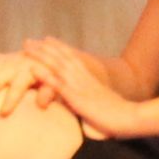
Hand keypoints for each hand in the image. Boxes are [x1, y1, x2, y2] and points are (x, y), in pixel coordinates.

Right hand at [0, 50, 51, 116]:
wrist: (42, 55)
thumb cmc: (47, 77)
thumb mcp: (54, 84)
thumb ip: (48, 92)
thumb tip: (42, 104)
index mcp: (30, 71)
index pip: (19, 87)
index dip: (11, 100)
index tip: (3, 114)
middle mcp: (15, 64)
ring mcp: (5, 60)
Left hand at [22, 37, 145, 139]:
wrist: (131, 118)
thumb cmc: (120, 117)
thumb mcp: (103, 105)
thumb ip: (92, 102)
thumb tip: (86, 109)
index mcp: (90, 79)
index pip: (72, 58)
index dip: (59, 48)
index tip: (46, 39)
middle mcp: (84, 78)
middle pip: (61, 58)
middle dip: (44, 48)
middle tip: (28, 41)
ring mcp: (79, 87)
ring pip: (57, 66)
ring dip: (40, 56)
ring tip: (27, 47)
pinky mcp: (77, 98)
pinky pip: (58, 85)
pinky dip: (44, 75)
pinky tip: (32, 69)